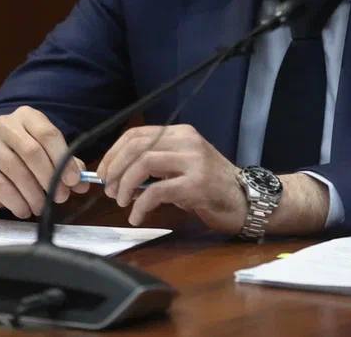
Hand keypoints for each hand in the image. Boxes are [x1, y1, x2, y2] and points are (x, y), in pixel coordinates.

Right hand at [0, 106, 90, 218]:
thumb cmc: (25, 158)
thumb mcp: (49, 156)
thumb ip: (67, 167)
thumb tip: (83, 183)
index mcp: (26, 116)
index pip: (48, 134)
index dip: (63, 159)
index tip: (73, 180)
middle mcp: (4, 125)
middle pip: (32, 152)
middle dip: (50, 178)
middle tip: (60, 197)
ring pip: (16, 171)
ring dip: (34, 194)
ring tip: (43, 207)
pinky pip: (1, 186)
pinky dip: (17, 202)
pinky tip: (25, 209)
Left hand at [95, 124, 246, 231]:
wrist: (247, 200)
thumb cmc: (212, 187)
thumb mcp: (183, 167)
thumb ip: (156, 165)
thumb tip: (118, 175)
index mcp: (180, 133)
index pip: (137, 134)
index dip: (114, 153)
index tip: (103, 172)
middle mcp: (186, 141)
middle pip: (136, 146)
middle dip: (114, 167)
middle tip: (108, 189)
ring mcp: (193, 161)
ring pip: (143, 163)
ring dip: (125, 184)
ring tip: (121, 201)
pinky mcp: (196, 184)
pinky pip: (157, 191)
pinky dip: (140, 205)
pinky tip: (137, 216)